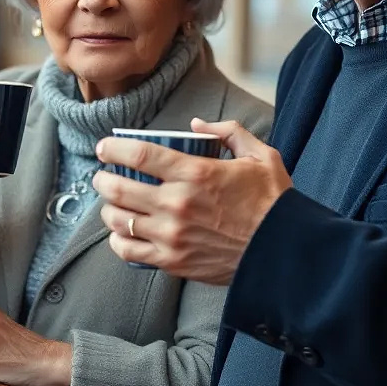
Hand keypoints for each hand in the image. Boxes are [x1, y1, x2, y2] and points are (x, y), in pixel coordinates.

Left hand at [93, 118, 291, 284]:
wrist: (284, 253)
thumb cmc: (273, 203)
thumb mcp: (260, 156)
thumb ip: (229, 132)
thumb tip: (196, 124)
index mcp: (195, 173)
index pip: (139, 155)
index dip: (113, 148)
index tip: (104, 147)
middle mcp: (177, 204)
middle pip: (118, 188)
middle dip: (102, 179)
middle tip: (102, 175)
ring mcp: (172, 235)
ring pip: (119, 220)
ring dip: (108, 209)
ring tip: (111, 203)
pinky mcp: (173, 261)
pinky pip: (129, 251)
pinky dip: (118, 240)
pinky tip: (121, 232)